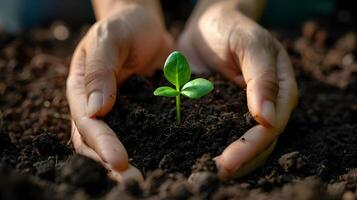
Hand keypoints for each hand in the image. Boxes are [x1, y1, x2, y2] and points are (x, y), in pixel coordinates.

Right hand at [66, 2, 173, 180]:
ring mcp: (118, 111)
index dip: (102, 144)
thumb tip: (95, 111)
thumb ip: (101, 71)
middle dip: (111, 164)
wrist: (145, 25)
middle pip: (95, 143)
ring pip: (116, 143)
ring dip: (128, 163)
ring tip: (148, 180)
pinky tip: (165, 161)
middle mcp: (96, 105)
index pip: (87, 123)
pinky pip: (142, 134)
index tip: (120, 162)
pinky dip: (148, 150)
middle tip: (135, 181)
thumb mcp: (110, 39)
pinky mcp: (140, 113)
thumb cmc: (124, 26)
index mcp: (81, 89)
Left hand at [178, 1, 297, 178]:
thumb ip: (261, 77)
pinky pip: (221, 133)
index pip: (272, 125)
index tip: (230, 159)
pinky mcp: (221, 111)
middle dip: (241, 160)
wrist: (206, 25)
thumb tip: (267, 119)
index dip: (252, 145)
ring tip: (209, 173)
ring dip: (231, 161)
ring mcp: (242, 110)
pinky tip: (197, 156)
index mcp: (280, 89)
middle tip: (217, 173)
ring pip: (243, 143)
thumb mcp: (249, 44)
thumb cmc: (231, 28)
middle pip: (260, 142)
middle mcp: (264, 104)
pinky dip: (213, 147)